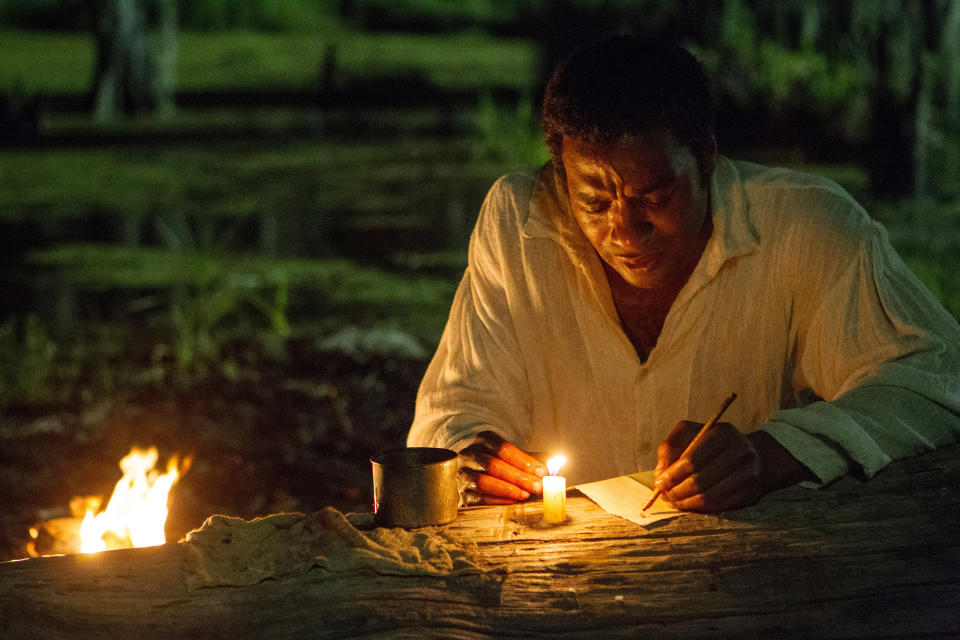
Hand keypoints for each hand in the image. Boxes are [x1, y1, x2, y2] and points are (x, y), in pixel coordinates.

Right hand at [457, 430, 545, 505]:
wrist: (479, 474)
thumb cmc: (504, 463)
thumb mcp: (518, 456)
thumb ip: (535, 460)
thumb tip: (554, 467)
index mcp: (484, 440)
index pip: (503, 448)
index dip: (523, 460)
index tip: (541, 472)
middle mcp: (469, 454)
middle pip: (492, 464)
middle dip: (518, 477)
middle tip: (538, 486)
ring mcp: (463, 474)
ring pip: (482, 481)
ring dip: (507, 489)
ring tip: (526, 494)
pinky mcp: (463, 494)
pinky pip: (479, 498)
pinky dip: (498, 500)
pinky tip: (514, 501)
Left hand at [653, 421, 814, 512]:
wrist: (757, 456)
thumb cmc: (714, 445)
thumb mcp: (690, 434)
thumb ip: (670, 448)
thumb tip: (660, 474)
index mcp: (722, 433)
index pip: (691, 460)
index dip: (672, 475)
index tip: (660, 482)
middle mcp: (740, 452)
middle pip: (699, 481)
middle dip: (676, 491)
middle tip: (665, 495)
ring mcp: (748, 474)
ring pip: (708, 497)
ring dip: (686, 503)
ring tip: (674, 502)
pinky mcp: (751, 493)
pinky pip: (719, 506)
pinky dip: (699, 508)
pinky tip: (689, 504)